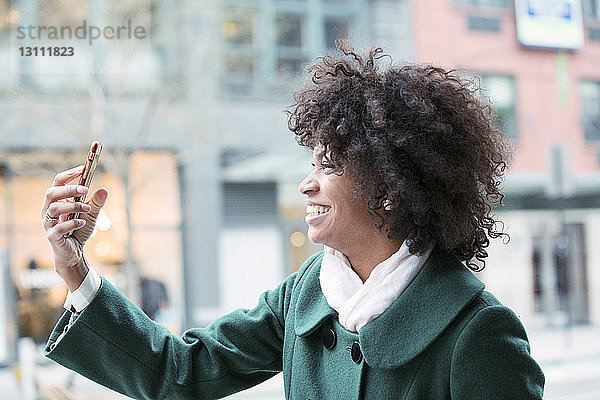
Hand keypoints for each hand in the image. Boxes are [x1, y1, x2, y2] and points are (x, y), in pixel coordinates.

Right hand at [41, 165, 107, 291]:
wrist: (75, 253)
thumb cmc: (79, 230)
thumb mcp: (92, 215)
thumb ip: (96, 203)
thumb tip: (104, 189)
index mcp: (56, 201)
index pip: (58, 182)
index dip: (69, 174)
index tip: (84, 168)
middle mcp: (48, 210)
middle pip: (51, 193)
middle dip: (69, 189)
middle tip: (85, 190)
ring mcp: (48, 223)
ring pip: (54, 208)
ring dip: (73, 206)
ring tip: (88, 209)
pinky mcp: (52, 236)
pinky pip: (59, 227)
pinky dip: (72, 223)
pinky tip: (82, 222)